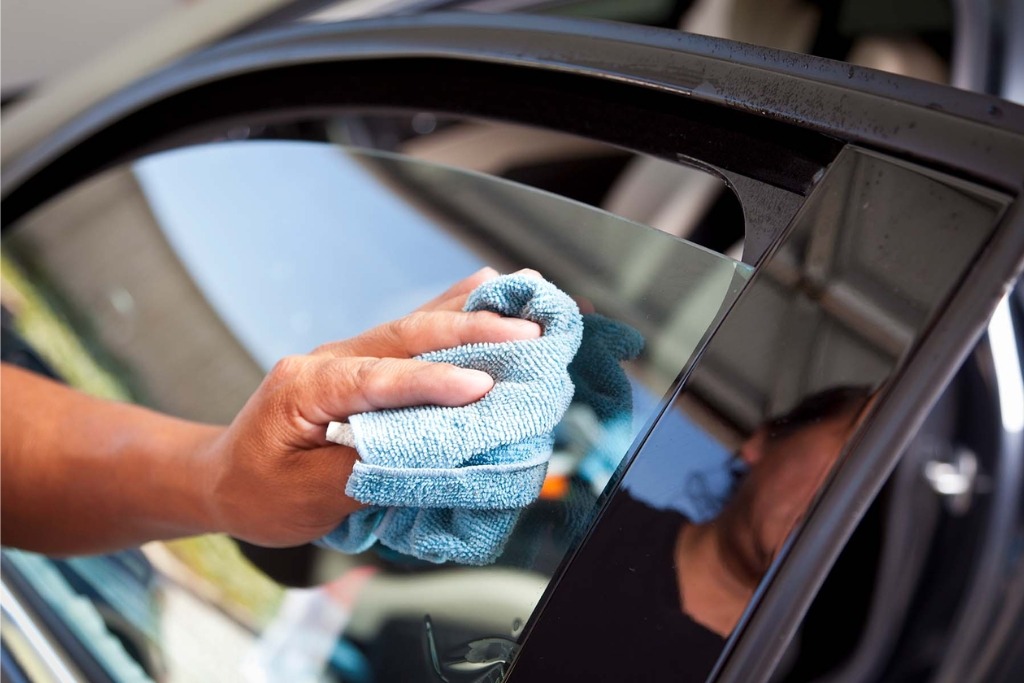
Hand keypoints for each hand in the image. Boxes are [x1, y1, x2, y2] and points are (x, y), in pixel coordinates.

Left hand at [199, 268, 542, 546]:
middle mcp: (329, 359)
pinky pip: (413, 332)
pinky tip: (485, 288)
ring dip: (472, 313)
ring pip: (415, 324)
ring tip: (524, 292)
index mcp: (305, 387)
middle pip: (405, 336)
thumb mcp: (307, 497)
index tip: (482, 387)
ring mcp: (346, 354)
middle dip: (470, 332)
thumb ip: (370, 466)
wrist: (224, 477)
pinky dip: (454, 312)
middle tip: (528, 336)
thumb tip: (432, 448)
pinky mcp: (363, 362)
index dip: (432, 383)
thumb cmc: (259, 492)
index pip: (377, 379)